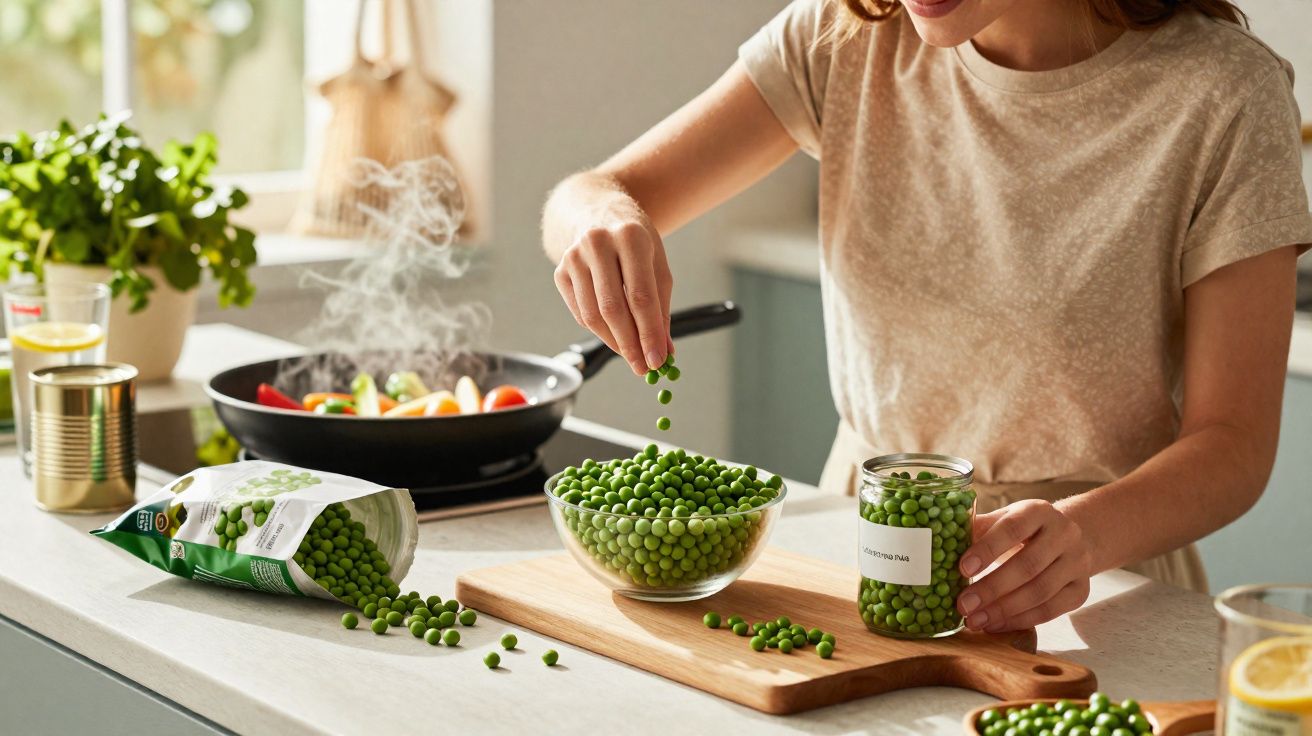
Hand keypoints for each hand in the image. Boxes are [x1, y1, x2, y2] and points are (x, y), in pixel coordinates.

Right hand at [553, 219, 673, 374]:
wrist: (598, 213)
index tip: (657, 360)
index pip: (640, 296)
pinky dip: (599, 330)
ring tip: (631, 354)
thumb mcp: (657, 265)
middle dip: (629, 344)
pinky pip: (580, 313)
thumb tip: (663, 350)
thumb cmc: (635, 242)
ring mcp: (574, 256)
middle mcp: (597, 243)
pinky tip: (614, 334)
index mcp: (630, 237)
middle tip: (642, 367)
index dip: (649, 333)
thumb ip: (661, 308)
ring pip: (593, 315)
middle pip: (613, 308)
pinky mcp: (560, 271)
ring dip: (614, 342)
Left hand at [955, 499, 1092, 632]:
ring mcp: (1077, 563)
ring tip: (975, 620)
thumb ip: (978, 529)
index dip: (987, 550)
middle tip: (963, 605)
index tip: (962, 569)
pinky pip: (1051, 610)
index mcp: (1038, 511)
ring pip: (1040, 592)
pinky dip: (1020, 620)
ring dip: (1004, 610)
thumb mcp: (1003, 519)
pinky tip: (996, 624)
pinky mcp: (1081, 590)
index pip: (1013, 529)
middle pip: (1027, 566)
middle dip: (992, 589)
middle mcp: (1065, 534)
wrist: (1069, 538)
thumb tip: (941, 541)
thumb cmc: (1024, 529)